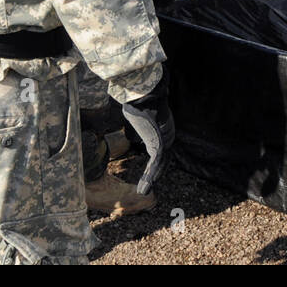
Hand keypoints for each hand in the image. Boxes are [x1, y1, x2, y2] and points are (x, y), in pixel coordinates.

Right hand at [122, 71, 174, 194]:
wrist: (142, 95)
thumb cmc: (135, 101)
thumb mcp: (131, 116)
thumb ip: (129, 126)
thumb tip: (119, 126)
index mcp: (161, 129)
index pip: (159, 150)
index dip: (154, 165)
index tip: (148, 175)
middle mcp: (166, 135)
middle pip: (161, 160)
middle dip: (154, 174)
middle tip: (144, 188)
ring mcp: (164, 139)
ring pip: (159, 164)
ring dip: (150, 178)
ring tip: (142, 191)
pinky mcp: (159, 143)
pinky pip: (155, 164)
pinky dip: (149, 177)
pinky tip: (143, 189)